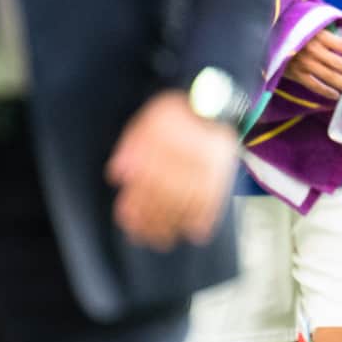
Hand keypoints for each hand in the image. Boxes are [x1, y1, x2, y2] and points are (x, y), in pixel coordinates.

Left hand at [106, 91, 238, 250]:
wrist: (214, 100)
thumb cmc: (175, 113)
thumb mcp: (146, 121)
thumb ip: (130, 147)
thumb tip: (117, 176)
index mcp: (165, 142)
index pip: (147, 179)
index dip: (136, 202)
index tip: (127, 219)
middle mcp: (188, 156)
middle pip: (167, 193)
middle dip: (153, 219)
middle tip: (143, 238)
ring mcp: (208, 165)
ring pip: (190, 199)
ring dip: (175, 223)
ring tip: (163, 241)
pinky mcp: (224, 171)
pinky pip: (217, 196)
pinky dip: (208, 217)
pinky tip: (198, 233)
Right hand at [285, 27, 341, 99]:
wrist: (269, 37)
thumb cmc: (295, 29)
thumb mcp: (313, 24)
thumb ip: (331, 30)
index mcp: (319, 35)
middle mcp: (313, 50)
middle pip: (340, 64)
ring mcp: (304, 63)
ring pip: (329, 77)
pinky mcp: (295, 73)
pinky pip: (314, 86)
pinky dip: (326, 92)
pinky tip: (336, 95)